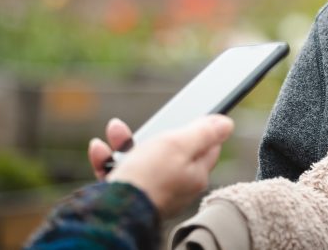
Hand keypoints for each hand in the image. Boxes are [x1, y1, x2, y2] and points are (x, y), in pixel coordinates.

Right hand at [89, 115, 234, 216]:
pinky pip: (121, 172)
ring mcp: (153, 191)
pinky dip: (109, 159)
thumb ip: (204, 133)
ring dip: (125, 142)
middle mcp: (176, 186)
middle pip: (170, 150)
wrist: (112, 211)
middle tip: (152, 122)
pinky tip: (100, 150)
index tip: (188, 116)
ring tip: (115, 130)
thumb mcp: (180, 145)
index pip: (207, 147)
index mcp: (195, 175)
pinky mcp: (130, 196)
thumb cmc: (149, 178)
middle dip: (151, 132)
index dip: (198, 129)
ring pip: (141, 159)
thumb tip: (226, 123)